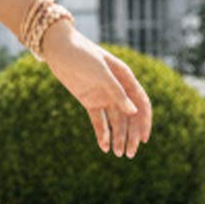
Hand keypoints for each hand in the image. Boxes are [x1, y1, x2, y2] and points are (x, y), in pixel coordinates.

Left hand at [40, 18, 151, 156]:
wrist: (59, 49)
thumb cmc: (83, 55)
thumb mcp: (101, 73)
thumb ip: (117, 92)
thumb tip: (133, 112)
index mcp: (126, 79)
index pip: (141, 103)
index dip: (144, 122)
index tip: (143, 140)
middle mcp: (117, 89)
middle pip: (129, 116)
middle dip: (130, 135)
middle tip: (128, 154)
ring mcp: (103, 96)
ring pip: (115, 121)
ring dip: (117, 137)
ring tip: (117, 154)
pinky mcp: (89, 101)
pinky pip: (99, 121)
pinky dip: (102, 134)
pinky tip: (104, 147)